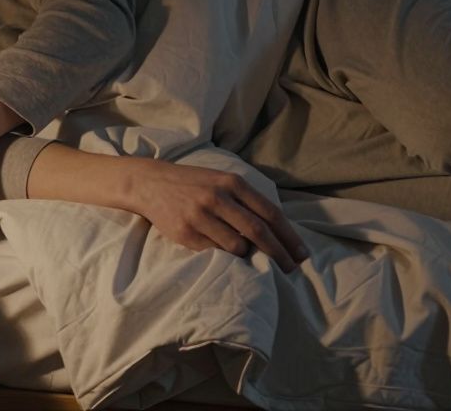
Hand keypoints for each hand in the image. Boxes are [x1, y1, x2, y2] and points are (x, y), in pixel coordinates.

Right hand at [124, 159, 309, 272]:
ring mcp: (200, 216)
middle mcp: (217, 197)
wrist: (149, 182)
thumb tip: (277, 232)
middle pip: (258, 232)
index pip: (270, 213)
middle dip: (279, 254)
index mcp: (232, 183)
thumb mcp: (221, 181)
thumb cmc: (192, 184)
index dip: (289, 237)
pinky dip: (224, 255)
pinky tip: (223, 252)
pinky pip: (214, 252)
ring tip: (249, 258)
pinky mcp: (185, 233)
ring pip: (237, 246)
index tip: (301, 254)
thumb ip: (246, 200)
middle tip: (290, 269)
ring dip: (248, 255)